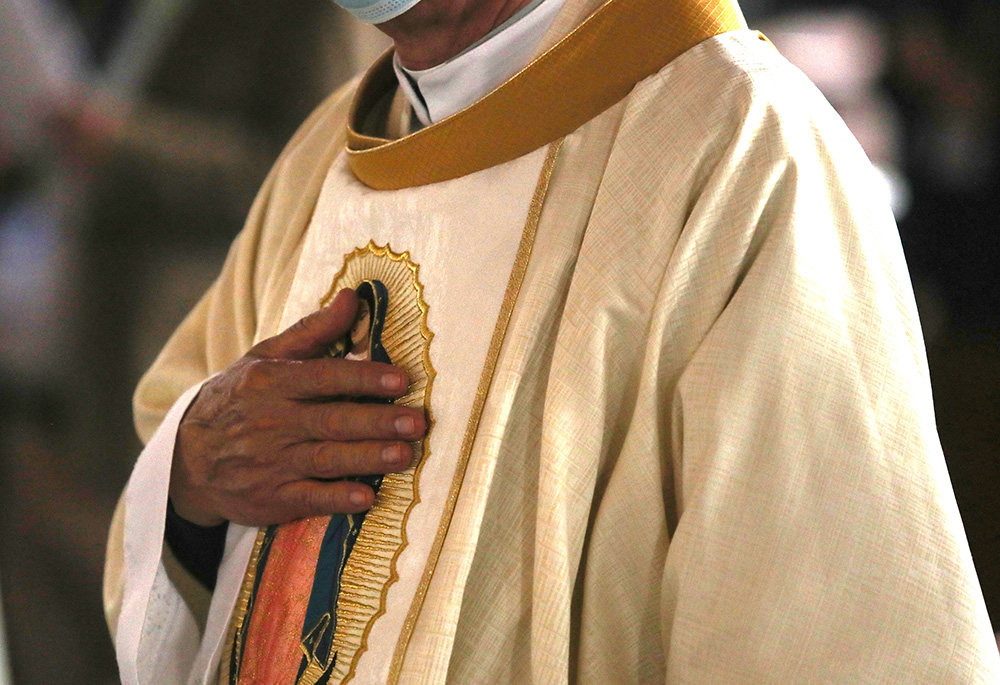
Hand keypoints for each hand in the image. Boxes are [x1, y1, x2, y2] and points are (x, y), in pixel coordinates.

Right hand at [170, 289, 426, 526]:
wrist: (187, 459)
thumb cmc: (239, 400)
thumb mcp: (265, 359)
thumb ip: (312, 332)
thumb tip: (351, 297)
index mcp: (272, 383)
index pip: (324, 378)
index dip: (363, 378)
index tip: (401, 380)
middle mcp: (271, 422)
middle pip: (331, 421)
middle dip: (377, 421)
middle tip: (417, 422)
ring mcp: (270, 463)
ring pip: (326, 459)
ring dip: (367, 458)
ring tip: (405, 454)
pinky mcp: (270, 498)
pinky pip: (308, 499)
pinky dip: (337, 499)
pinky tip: (366, 498)